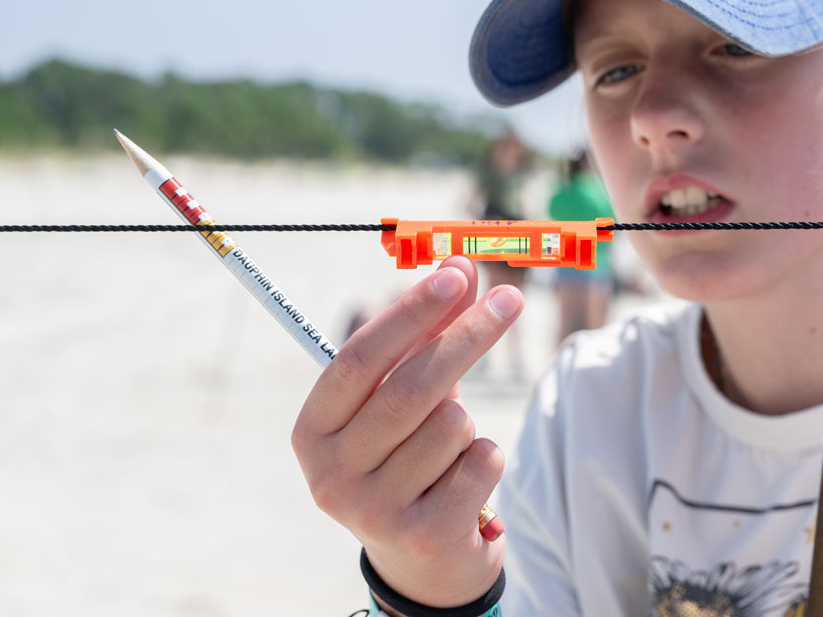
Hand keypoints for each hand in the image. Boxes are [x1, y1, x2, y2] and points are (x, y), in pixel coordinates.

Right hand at [291, 256, 521, 607]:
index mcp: (312, 431)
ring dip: (468, 420)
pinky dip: (486, 455)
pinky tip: (465, 479)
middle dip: (467, 336)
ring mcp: (373, 510)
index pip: (359, 359)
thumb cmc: (408, 455)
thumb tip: (462, 264)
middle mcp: (330, 473)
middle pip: (411, 387)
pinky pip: (479, 461)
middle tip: (511, 298)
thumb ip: (428, 334)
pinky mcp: (422, 536)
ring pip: (452, 424)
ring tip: (451, 446)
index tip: (456, 273)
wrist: (422, 559)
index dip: (410, 312)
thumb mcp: (405, 396)